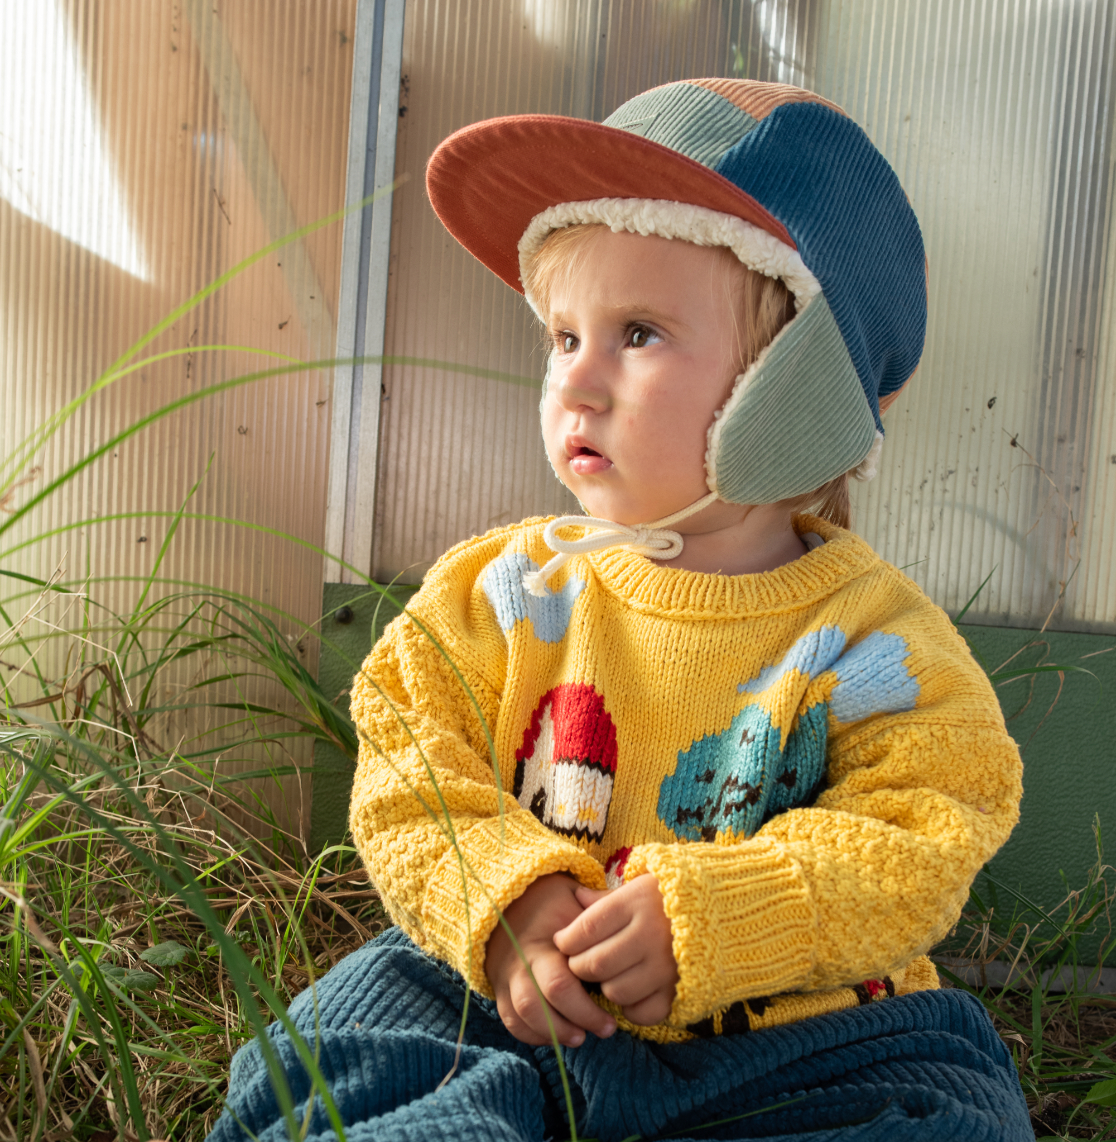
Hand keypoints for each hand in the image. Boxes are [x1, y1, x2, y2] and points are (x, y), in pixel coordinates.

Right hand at [485, 873, 617, 1046]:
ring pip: (523, 1013)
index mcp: (545, 940)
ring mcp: (508, 974)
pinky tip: (557, 1036)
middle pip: (540, 1001)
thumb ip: (600, 912)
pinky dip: (532, 1034)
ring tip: (580, 1037)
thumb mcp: (576, 900)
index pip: (561, 982)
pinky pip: (511, 1020)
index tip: (612, 1018)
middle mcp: (523, 959)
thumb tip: (632, 920)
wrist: (511, 902)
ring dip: (553, 1032)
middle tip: (605, 1029)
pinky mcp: (501, 988)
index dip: (587, 1008)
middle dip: (574, 1021)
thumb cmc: (553, 904)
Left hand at [553, 875, 677, 1025]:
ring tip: (609, 973)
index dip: (567, 939)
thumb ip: (607, 898)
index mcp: (638, 903)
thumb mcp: (639, 886)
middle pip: (596, 963)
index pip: (586, 928)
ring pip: (614, 990)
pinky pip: (642, 1012)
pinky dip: (631, 1006)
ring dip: (604, 986)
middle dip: (579, 966)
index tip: (563, 941)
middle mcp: (651, 935)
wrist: (726, 911)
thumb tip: (576, 900)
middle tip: (580, 961)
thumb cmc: (672, 897)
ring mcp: (667, 966)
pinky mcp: (680, 990)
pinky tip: (632, 990)